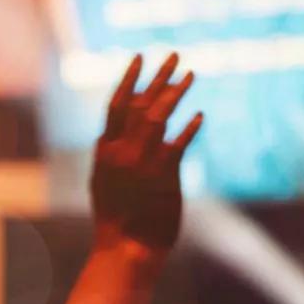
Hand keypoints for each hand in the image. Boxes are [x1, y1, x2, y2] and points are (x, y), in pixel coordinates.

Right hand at [90, 54, 200, 254]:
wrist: (126, 249)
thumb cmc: (117, 219)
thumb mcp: (104, 181)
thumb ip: (109, 155)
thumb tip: (110, 135)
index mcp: (106, 149)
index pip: (117, 103)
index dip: (130, 78)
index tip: (140, 57)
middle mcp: (122, 150)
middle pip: (141, 102)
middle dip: (158, 76)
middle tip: (174, 54)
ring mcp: (142, 161)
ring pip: (158, 116)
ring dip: (176, 93)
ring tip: (191, 75)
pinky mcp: (163, 175)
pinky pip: (178, 143)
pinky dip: (189, 128)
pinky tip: (200, 115)